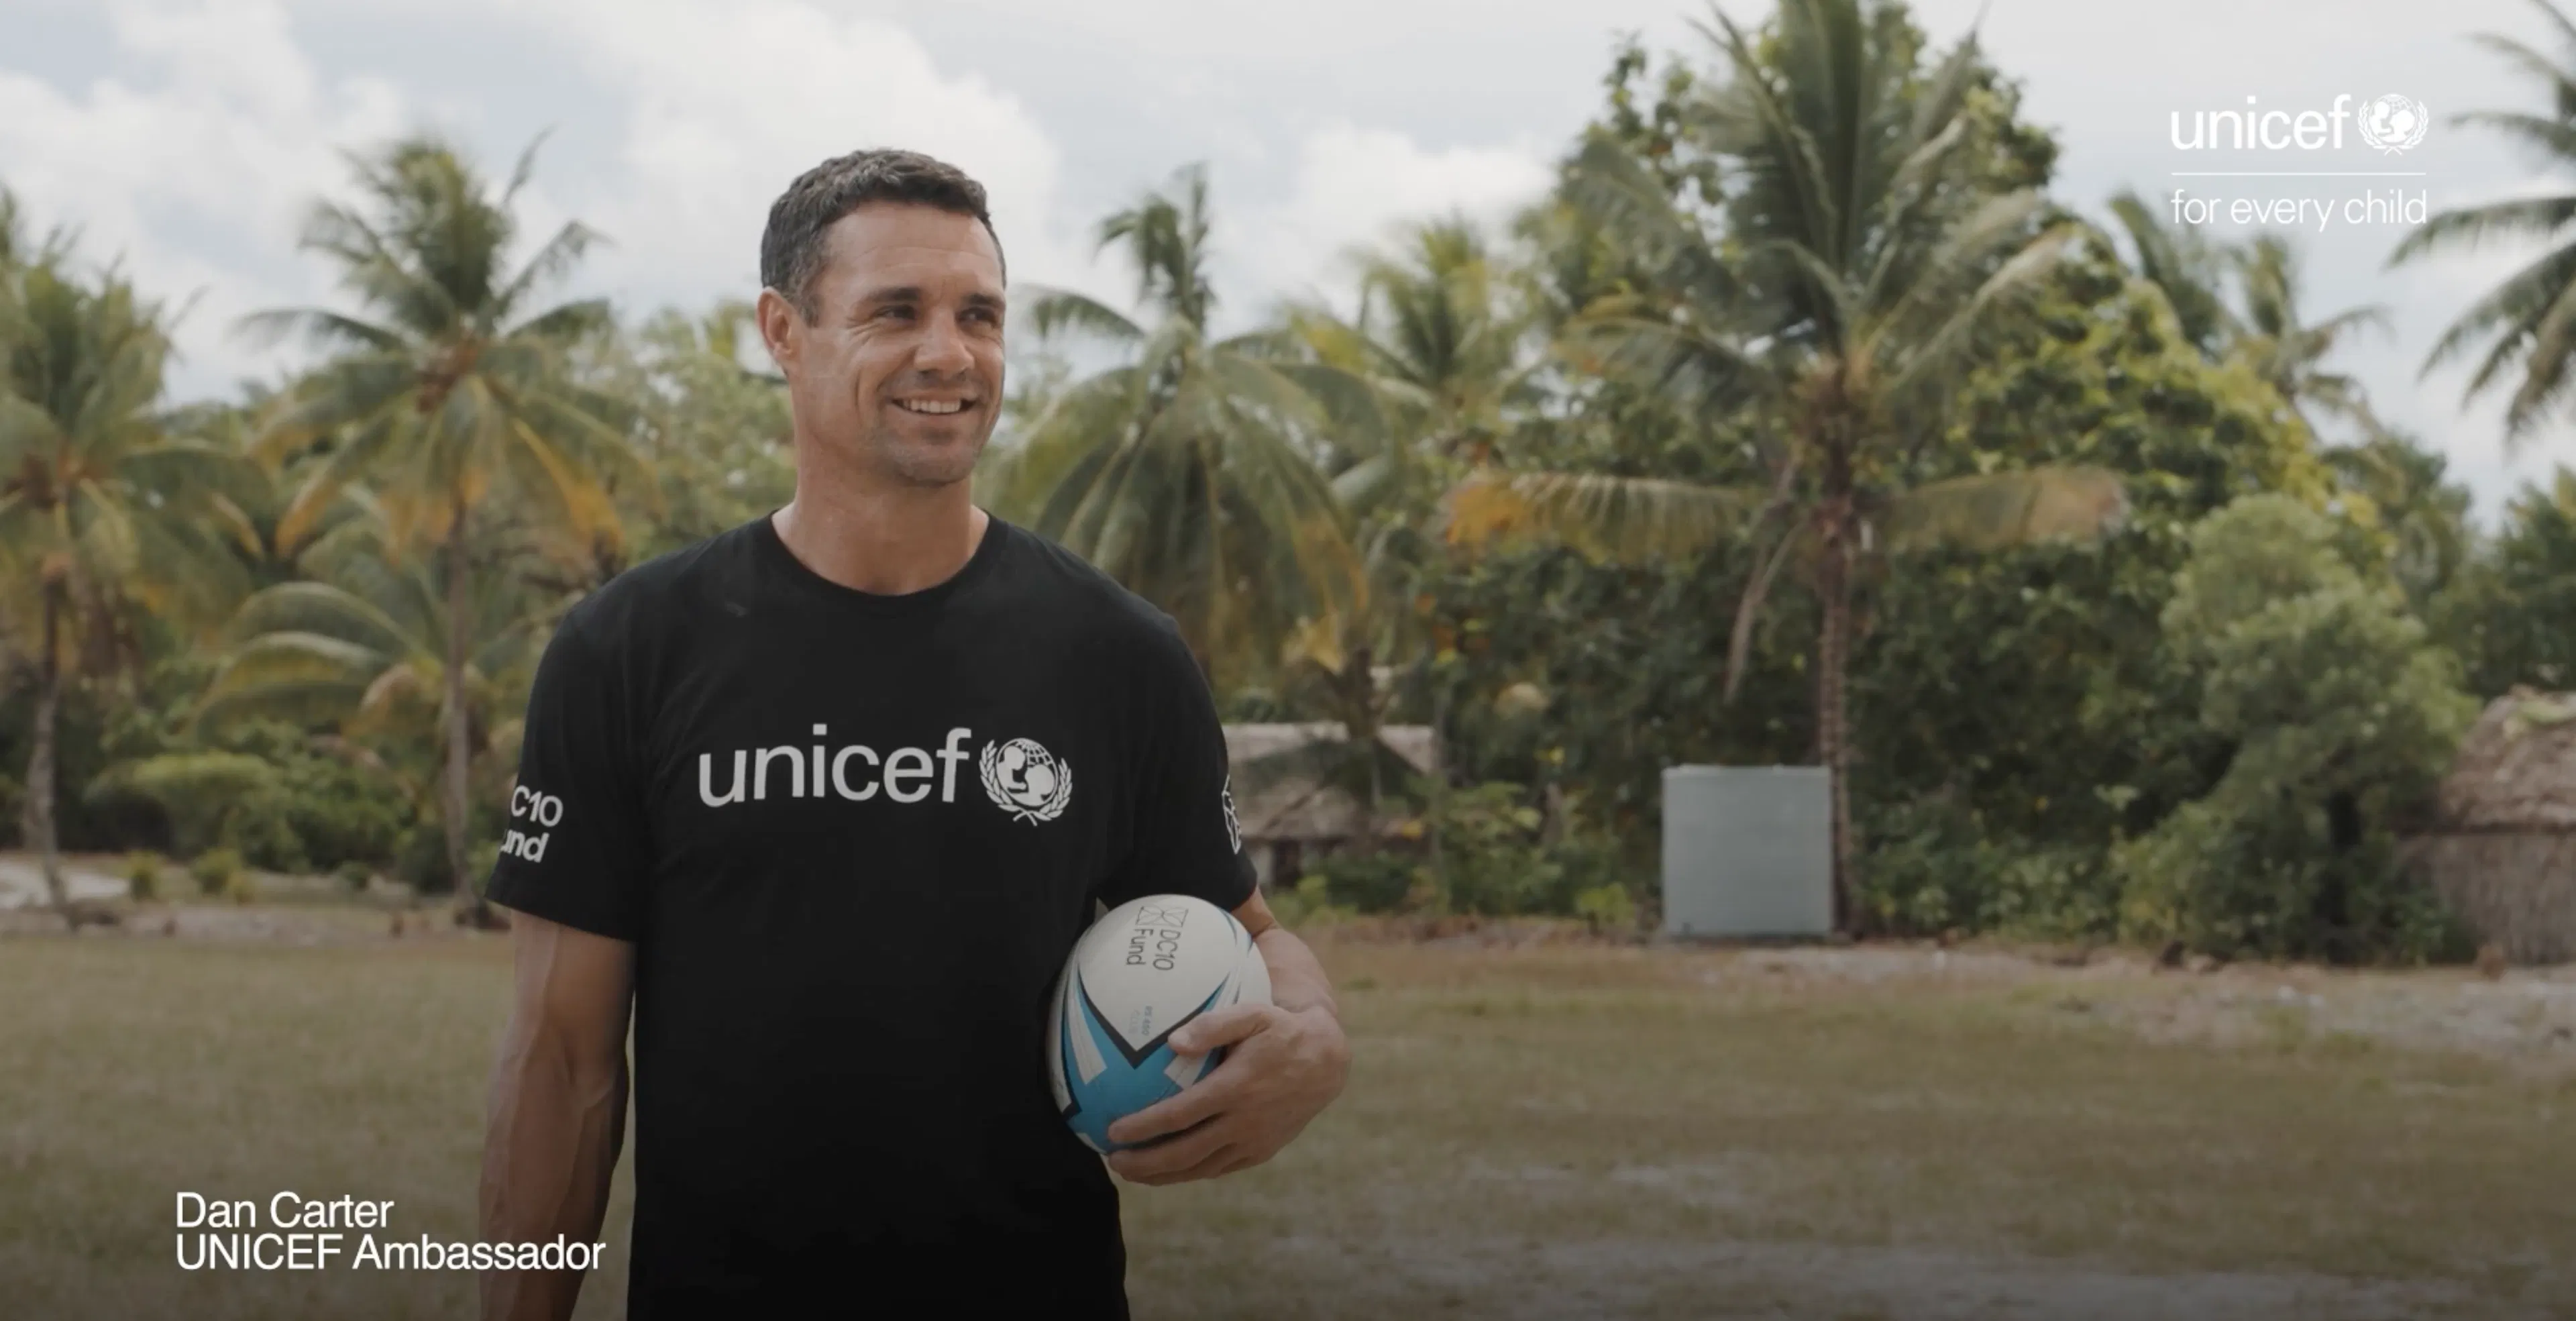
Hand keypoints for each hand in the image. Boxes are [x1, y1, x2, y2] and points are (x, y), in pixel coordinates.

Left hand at [1102, 1002, 1348, 1184]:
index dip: (1143, 1127)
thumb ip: (1214, 1025)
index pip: (1179, 1115)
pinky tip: (1169, 1169)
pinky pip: (1219, 1168)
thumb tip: (1173, 1042)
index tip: (1112, 1131)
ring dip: (1163, 1175)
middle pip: (1184, 1152)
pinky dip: (1190, 1173)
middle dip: (1144, 1162)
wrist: (1326, 1062)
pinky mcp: (1262, 1152)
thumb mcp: (1254, 1014)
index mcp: (1236, 1088)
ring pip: (1200, 1168)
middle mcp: (1244, 1122)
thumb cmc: (1281, 1031)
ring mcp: (1254, 1142)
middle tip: (1113, 1160)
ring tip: (1132, 1173)